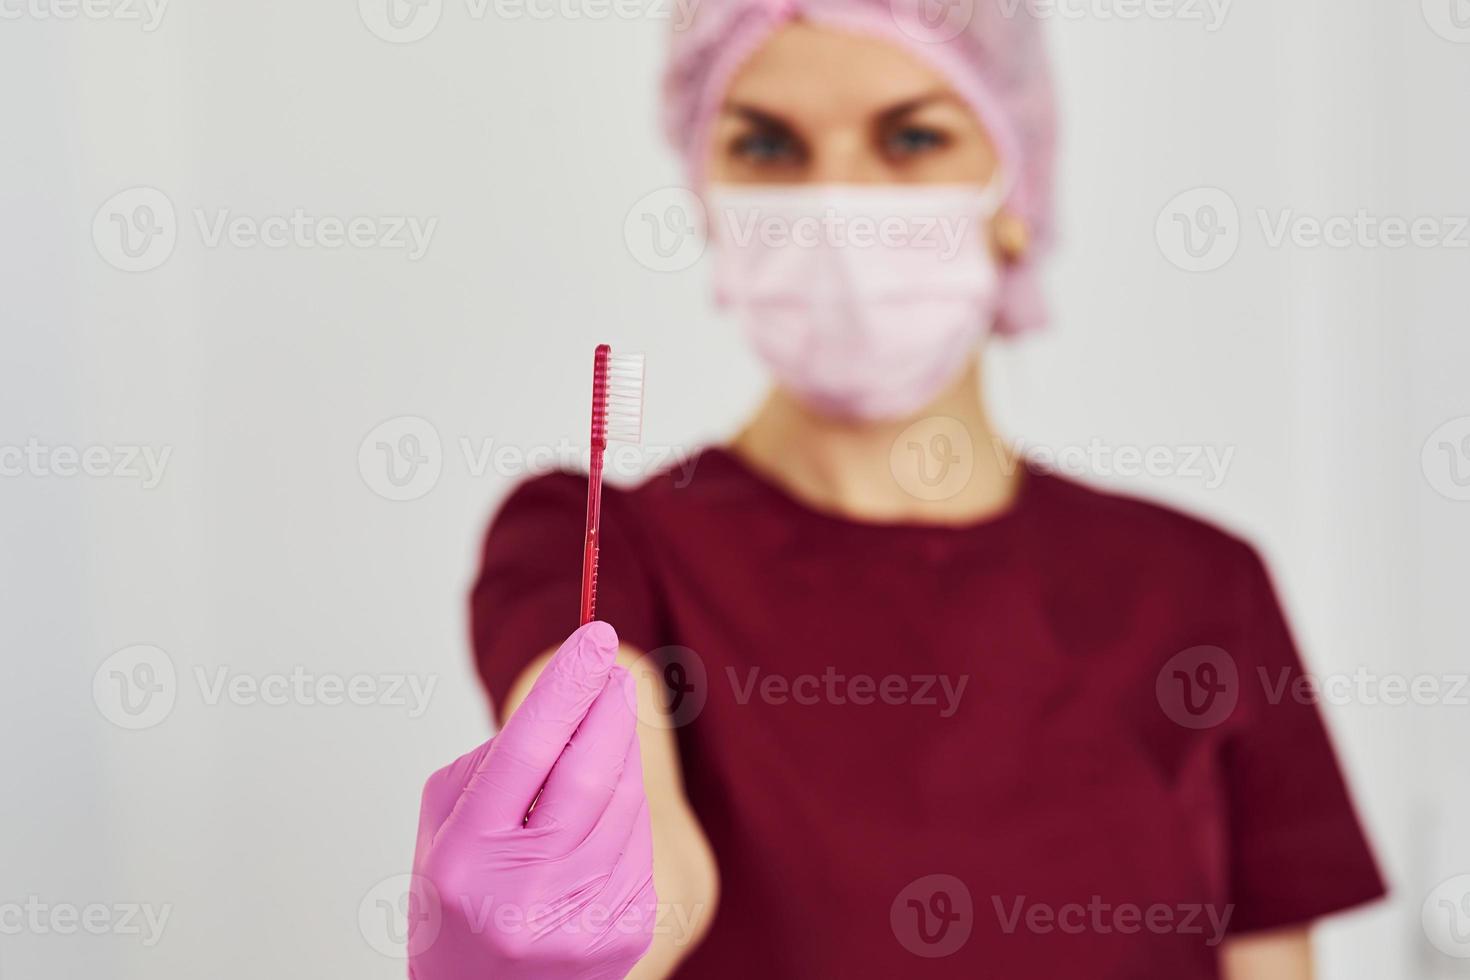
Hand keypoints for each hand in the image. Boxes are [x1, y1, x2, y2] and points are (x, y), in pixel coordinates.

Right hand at [409, 621, 656, 978]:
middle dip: (608, 711)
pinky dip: (625, 817)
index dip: (566, 688)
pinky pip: (639, 845)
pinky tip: (598, 824)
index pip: (527, 752)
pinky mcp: (623, 936)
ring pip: (624, 805)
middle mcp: (521, 895)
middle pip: (590, 774)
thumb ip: (493, 766)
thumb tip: (567, 706)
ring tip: (598, 749)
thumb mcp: (444, 831)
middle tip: (615, 671)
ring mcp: (578, 922)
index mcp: (465, 860)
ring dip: (620, 760)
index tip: (595, 635)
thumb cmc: (458, 899)